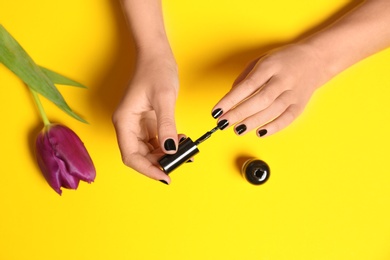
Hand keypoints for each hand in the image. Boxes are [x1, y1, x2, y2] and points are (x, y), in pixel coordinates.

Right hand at [112, 54, 178, 183]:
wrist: (157, 54)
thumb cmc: (155, 71)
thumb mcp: (163, 98)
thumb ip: (166, 126)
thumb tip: (170, 150)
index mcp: (124, 122)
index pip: (131, 156)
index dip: (147, 170)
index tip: (165, 177)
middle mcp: (128, 126)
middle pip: (139, 156)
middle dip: (159, 164)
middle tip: (180, 165)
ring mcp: (137, 124)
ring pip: (148, 150)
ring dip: (165, 156)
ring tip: (185, 153)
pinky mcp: (147, 122)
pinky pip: (156, 141)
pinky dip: (168, 145)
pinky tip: (182, 143)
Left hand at [212, 43, 329, 136]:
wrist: (315, 59)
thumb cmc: (282, 61)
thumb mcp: (260, 61)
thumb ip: (244, 78)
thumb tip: (231, 98)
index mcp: (270, 66)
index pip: (247, 86)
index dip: (230, 100)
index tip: (217, 111)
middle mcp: (283, 80)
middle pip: (259, 100)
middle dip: (239, 113)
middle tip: (223, 123)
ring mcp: (293, 93)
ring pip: (272, 110)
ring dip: (253, 122)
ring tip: (237, 130)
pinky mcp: (300, 104)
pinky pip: (287, 118)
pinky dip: (274, 127)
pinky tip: (260, 132)